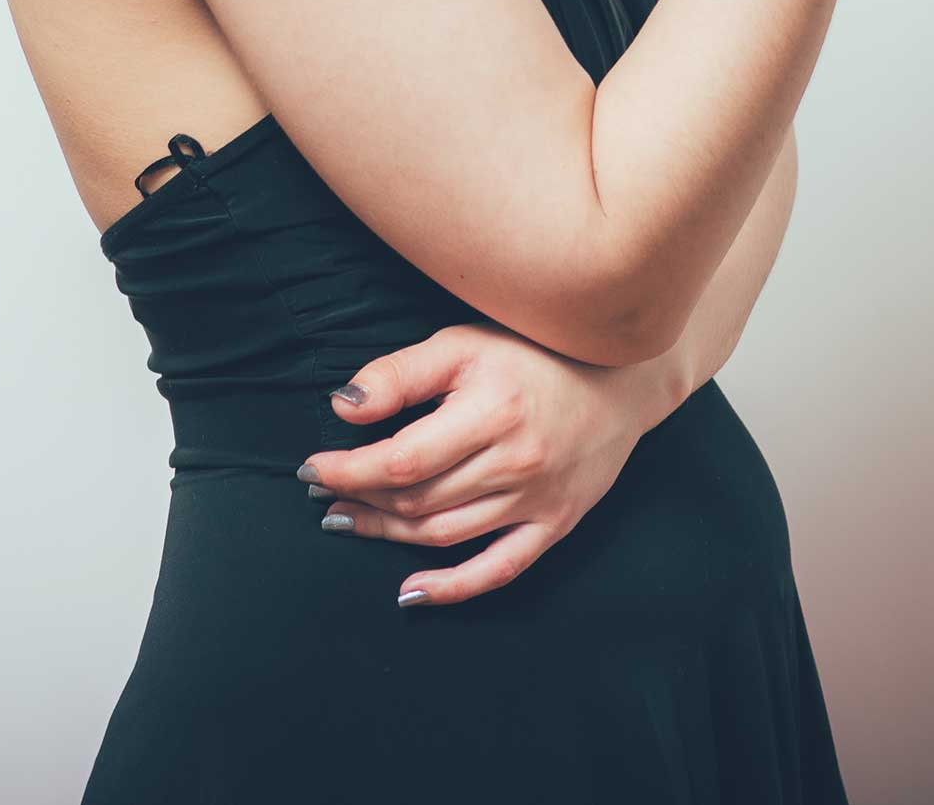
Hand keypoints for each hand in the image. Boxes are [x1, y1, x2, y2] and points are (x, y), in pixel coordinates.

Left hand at [296, 320, 683, 607]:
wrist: (621, 376)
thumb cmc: (534, 351)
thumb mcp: (464, 344)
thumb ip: (401, 374)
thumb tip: (343, 408)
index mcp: (492, 412)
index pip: (402, 458)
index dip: (349, 470)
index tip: (312, 469)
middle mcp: (516, 462)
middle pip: (418, 499)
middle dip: (360, 498)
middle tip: (322, 496)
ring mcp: (538, 500)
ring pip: (445, 534)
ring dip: (388, 534)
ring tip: (348, 522)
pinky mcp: (555, 524)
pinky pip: (499, 569)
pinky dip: (453, 588)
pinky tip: (411, 590)